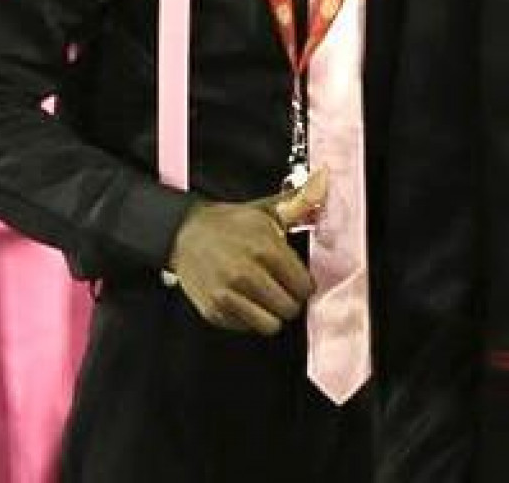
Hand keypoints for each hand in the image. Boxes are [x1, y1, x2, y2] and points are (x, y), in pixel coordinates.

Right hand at [168, 169, 326, 335]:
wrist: (185, 234)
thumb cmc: (230, 224)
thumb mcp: (266, 210)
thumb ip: (299, 202)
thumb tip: (324, 180)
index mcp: (266, 248)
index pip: (304, 286)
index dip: (304, 284)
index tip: (297, 280)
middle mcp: (247, 273)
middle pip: (289, 308)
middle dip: (289, 299)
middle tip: (281, 288)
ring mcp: (228, 294)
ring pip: (270, 325)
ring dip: (271, 313)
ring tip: (265, 297)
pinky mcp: (214, 310)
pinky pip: (246, 328)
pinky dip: (249, 319)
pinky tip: (245, 299)